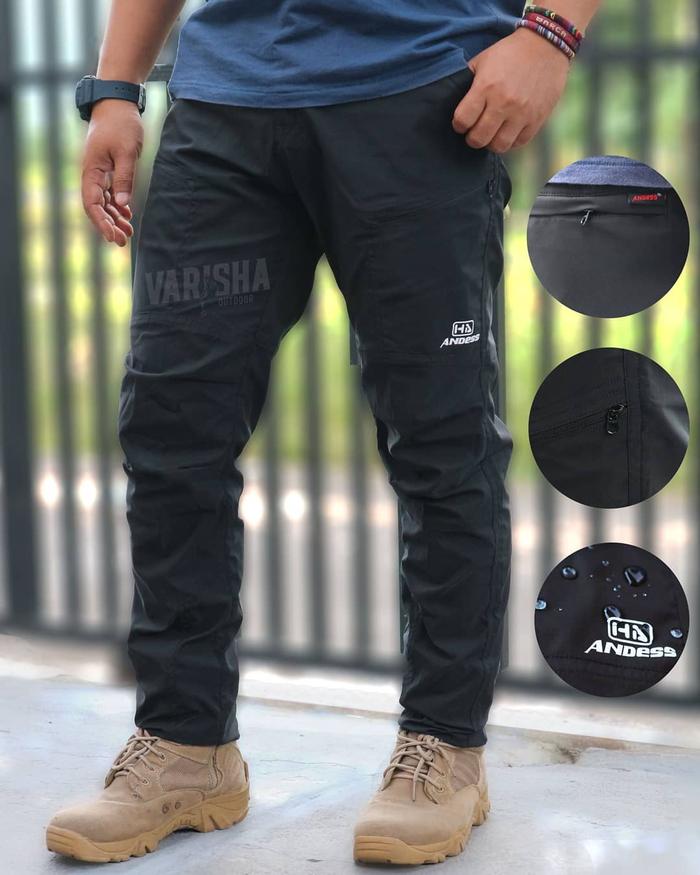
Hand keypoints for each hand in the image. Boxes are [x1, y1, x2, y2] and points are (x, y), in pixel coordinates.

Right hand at [81, 100, 143, 245]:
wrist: (117, 102)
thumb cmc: (122, 124)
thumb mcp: (127, 151)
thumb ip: (125, 178)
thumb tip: (122, 203)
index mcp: (91, 170)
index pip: (92, 204)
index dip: (102, 223)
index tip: (113, 237)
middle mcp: (91, 173)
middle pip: (96, 206)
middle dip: (108, 225)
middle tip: (123, 241)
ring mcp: (99, 171)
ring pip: (104, 201)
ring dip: (115, 217)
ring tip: (128, 231)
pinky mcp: (107, 168)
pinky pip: (109, 192)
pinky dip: (118, 204)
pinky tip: (127, 213)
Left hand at [452, 27, 570, 153]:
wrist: (546, 45)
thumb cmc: (509, 53)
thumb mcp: (483, 60)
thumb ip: (467, 82)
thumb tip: (455, 102)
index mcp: (486, 86)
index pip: (462, 120)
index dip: (458, 125)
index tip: (461, 122)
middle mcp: (504, 103)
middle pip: (479, 138)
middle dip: (472, 138)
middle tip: (474, 132)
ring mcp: (522, 113)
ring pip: (499, 146)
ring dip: (491, 143)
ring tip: (491, 134)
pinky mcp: (537, 119)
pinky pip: (518, 143)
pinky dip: (510, 141)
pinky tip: (507, 131)